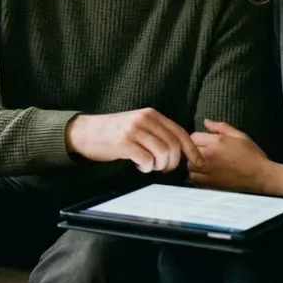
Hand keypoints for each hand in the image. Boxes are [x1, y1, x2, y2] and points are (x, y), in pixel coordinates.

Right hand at [66, 109, 202, 173]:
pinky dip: (146, 168)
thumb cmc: (113, 132)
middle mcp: (144, 119)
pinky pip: (146, 160)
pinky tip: (138, 165)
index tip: (197, 162)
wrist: (85, 132)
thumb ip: (157, 132)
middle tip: (163, 168)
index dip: (192, 150)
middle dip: (173, 163)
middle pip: (173, 146)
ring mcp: (134, 130)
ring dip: (159, 166)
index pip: (180, 132)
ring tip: (149, 165)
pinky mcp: (124, 143)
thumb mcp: (137, 124)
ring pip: (162, 153)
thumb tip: (180, 150)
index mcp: (151, 114)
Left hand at [189, 120, 272, 191]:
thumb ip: (221, 127)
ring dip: (194, 161)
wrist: (260, 175)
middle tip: (206, 151)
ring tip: (205, 161)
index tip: (205, 141)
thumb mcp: (240, 135)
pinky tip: (205, 171)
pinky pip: (193, 177)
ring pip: (189, 164)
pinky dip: (196, 174)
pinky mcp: (209, 182)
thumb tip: (206, 122)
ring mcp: (208, 170)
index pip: (194, 136)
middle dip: (196, 148)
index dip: (199, 138)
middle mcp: (209, 156)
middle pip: (189, 149)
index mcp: (216, 142)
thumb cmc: (252, 155)